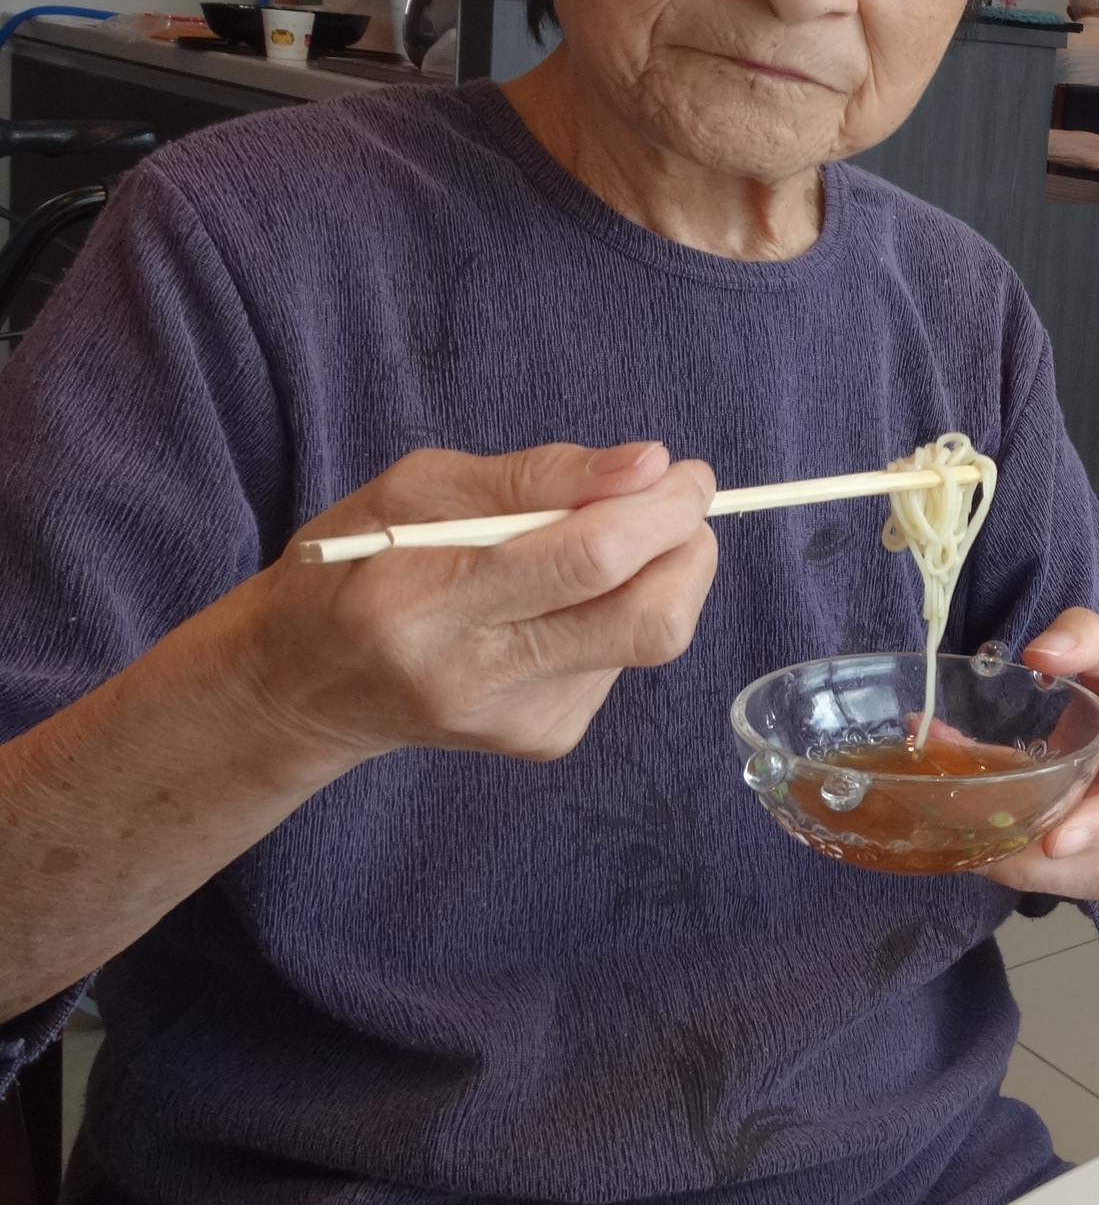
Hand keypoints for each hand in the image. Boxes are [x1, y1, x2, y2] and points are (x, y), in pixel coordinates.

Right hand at [237, 441, 718, 767]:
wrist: (304, 684)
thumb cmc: (357, 563)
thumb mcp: (415, 489)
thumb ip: (537, 475)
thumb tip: (651, 466)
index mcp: (425, 602)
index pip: (588, 560)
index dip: (661, 510)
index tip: (684, 473)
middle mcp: (475, 677)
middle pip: (647, 620)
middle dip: (689, 547)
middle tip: (677, 502)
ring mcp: (518, 721)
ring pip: (649, 638)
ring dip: (656, 575)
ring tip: (595, 548)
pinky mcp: (545, 739)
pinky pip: (624, 660)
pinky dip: (617, 612)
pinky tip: (560, 605)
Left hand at [982, 608, 1098, 900]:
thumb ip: (1086, 635)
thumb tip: (1041, 653)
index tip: (1056, 840)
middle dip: (1056, 870)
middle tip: (993, 858)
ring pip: (1095, 877)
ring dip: (1035, 876)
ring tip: (979, 855)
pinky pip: (1074, 871)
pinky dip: (1027, 866)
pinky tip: (984, 846)